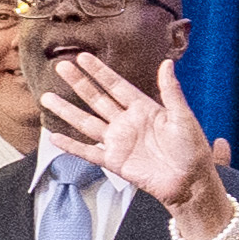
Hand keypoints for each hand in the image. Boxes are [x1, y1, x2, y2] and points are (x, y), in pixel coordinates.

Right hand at [39, 54, 221, 217]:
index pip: (117, 86)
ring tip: (46, 97)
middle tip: (60, 66)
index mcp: (144, 109)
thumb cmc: (192, 150)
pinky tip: (54, 137)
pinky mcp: (114, 161)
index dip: (100, 72)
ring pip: (87, 122)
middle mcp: (127, 122)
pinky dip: (72, 146)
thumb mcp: (183, 117)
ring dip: (67, 111)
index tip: (83, 57)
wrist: (191, 182)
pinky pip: (88, 152)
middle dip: (79, 83)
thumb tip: (167, 63)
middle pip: (97, 99)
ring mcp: (119, 142)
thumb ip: (171, 92)